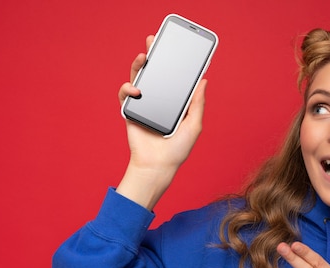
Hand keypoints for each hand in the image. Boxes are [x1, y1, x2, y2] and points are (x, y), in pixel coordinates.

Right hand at [116, 35, 207, 209]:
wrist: (157, 165)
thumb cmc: (177, 149)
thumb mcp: (194, 124)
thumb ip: (197, 103)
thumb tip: (204, 80)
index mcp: (174, 101)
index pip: (173, 76)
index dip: (174, 61)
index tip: (177, 46)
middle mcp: (158, 100)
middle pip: (155, 72)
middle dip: (153, 54)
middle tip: (154, 40)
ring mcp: (143, 104)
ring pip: (138, 78)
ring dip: (138, 64)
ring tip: (144, 56)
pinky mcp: (130, 111)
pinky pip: (125, 94)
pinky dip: (128, 88)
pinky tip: (137, 89)